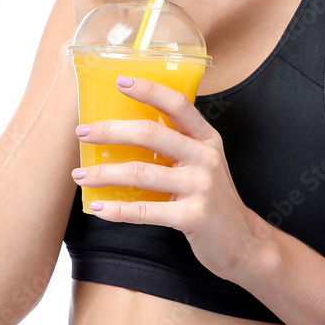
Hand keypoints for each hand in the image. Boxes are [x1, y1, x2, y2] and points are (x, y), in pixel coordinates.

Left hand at [71, 75, 265, 282]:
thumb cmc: (214, 200)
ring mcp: (200, 187)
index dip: (149, 90)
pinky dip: (118, 210)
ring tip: (81, 174)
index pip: (177, 104)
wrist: (244, 242)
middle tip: (83, 132)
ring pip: (142, 172)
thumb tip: (126, 134)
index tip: (120, 81)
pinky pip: (146, 211)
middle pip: (151, 134)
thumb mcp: (204, 165)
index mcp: (206, 139)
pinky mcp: (193, 216)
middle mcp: (205, 158)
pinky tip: (99, 207)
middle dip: (111, 131)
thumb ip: (178, 147)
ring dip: (104, 173)